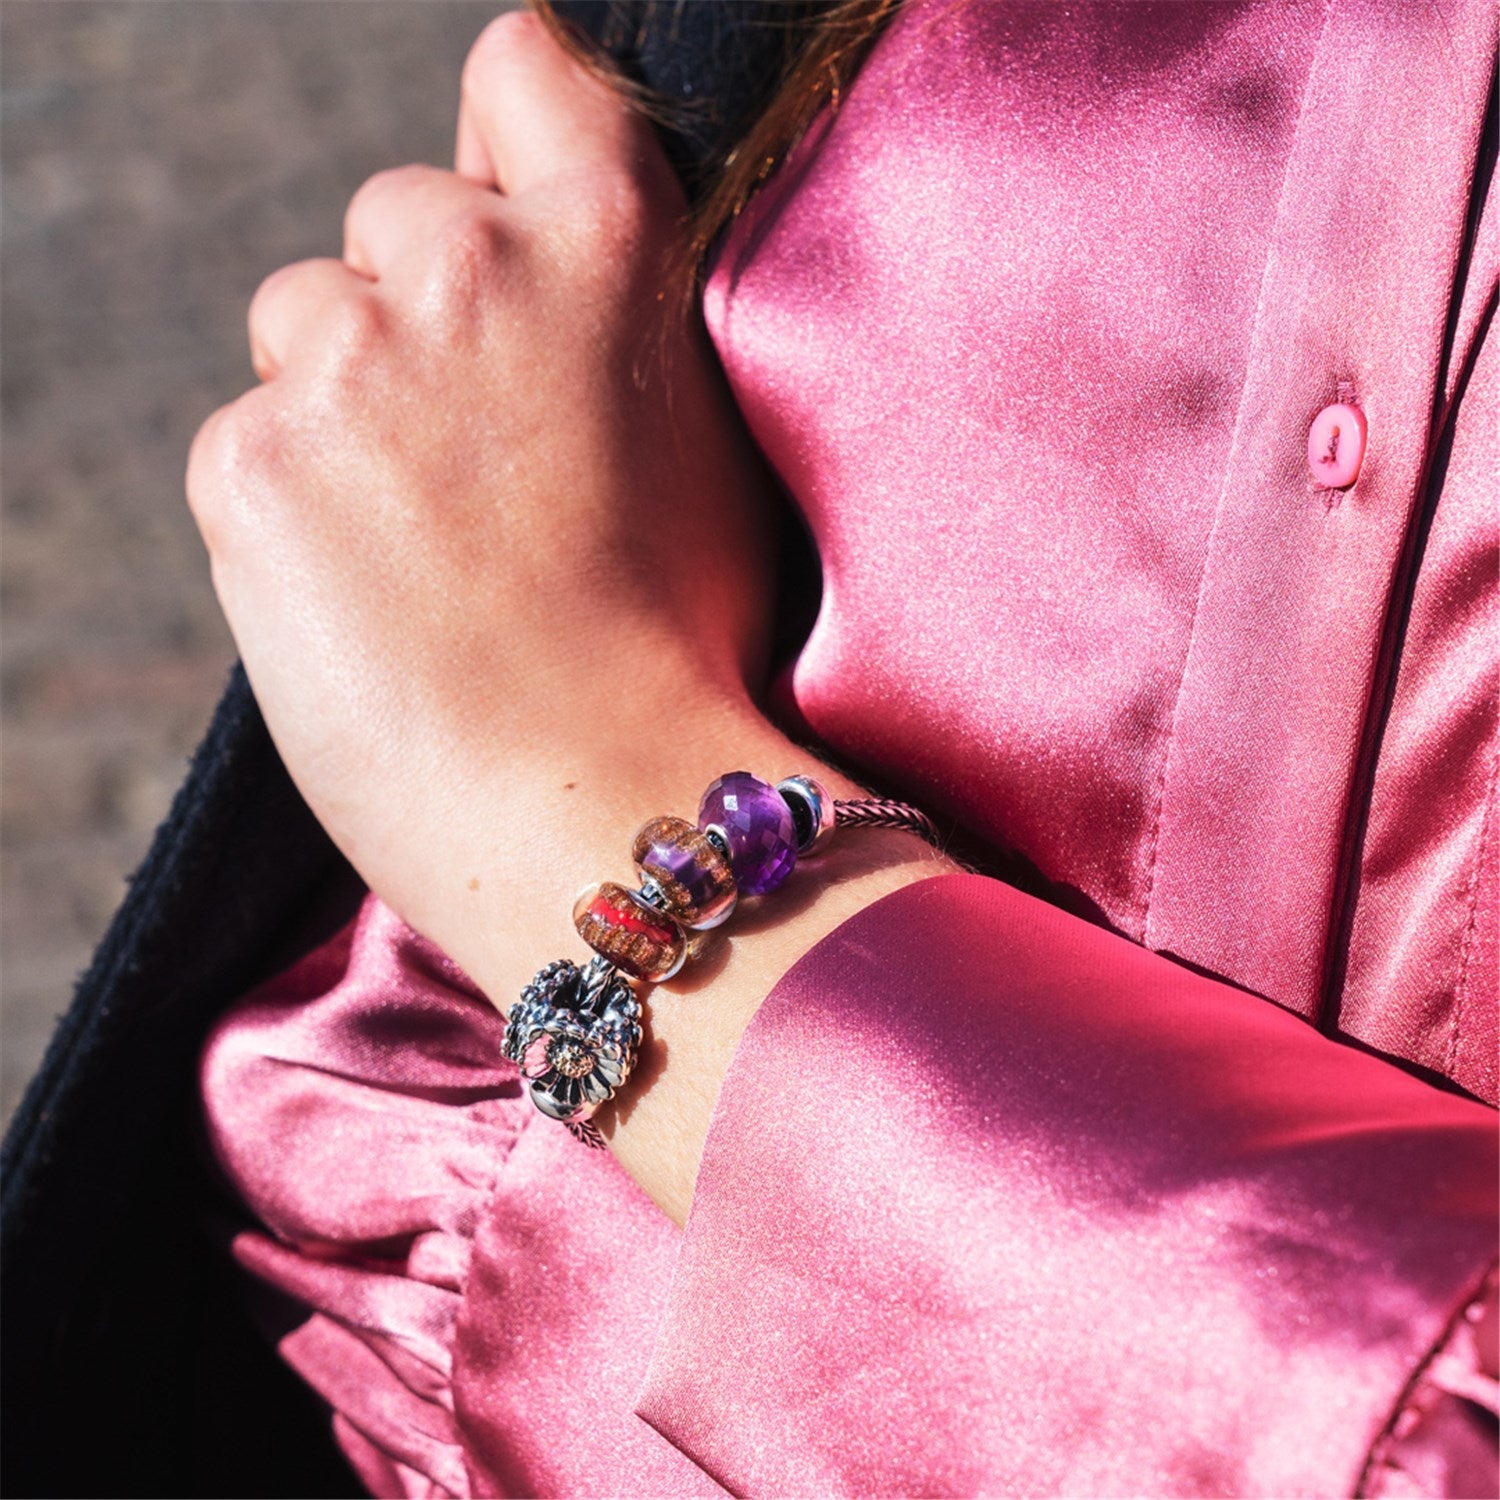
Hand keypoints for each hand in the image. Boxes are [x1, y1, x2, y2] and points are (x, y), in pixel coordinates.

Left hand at [188, 12, 953, 1221]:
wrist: (603, 817)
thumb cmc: (686, 660)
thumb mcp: (713, 456)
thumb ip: (629, 331)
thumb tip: (559, 291)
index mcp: (608, 250)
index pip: (526, 70)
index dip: (514, 136)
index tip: (511, 212)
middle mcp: (468, 272)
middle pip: (399, 218)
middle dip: (427, 307)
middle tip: (483, 457)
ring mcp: (347, 366)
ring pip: (308, 324)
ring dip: (349, 402)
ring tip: (430, 546)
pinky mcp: (251, 467)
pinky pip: (254, 440)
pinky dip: (295, 502)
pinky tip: (374, 598)